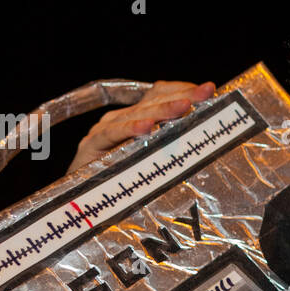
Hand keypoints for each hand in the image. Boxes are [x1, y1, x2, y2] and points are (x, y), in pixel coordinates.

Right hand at [67, 80, 215, 174]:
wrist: (80, 201)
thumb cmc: (121, 182)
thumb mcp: (152, 160)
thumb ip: (171, 144)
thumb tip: (205, 136)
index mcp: (135, 117)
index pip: (160, 93)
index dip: (183, 89)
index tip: (209, 90)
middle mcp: (120, 119)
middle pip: (153, 101)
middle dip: (182, 96)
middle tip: (206, 92)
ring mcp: (104, 130)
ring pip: (136, 115)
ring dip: (163, 110)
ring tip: (184, 106)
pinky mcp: (91, 146)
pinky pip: (112, 135)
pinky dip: (131, 129)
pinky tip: (148, 128)